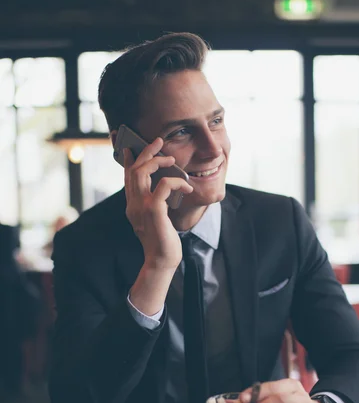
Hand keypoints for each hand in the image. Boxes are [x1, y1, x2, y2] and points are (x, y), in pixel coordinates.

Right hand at [124, 138, 192, 270]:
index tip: (131, 147)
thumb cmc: (162, 242)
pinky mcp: (154, 211)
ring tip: (171, 160)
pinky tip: (186, 186)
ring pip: (142, 172)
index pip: (127, 177)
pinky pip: (163, 185)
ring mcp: (141, 207)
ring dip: (157, 161)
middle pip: (134, 169)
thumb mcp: (155, 219)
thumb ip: (153, 204)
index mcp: (132, 206)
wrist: (161, 261)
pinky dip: (176, 181)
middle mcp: (133, 204)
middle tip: (159, 142)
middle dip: (146, 152)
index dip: (129, 160)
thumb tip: (162, 188)